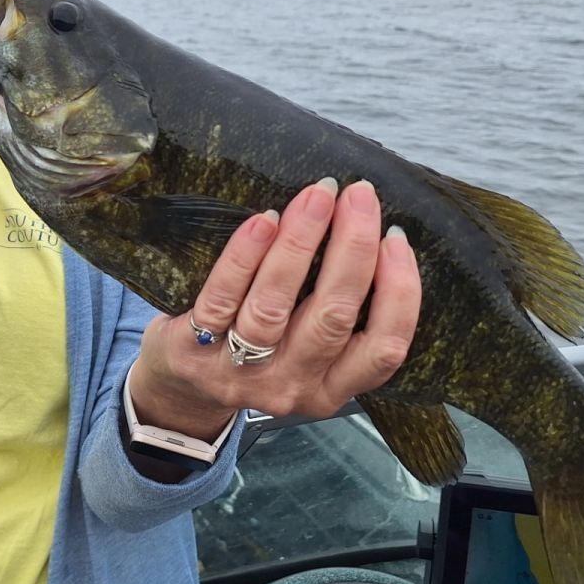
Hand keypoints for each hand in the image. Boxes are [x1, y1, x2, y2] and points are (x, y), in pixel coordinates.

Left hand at [128, 179, 420, 441]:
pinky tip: (263, 221)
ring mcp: (240, 371)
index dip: (399, 291)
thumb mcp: (307, 353)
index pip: (383, 349)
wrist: (183, 387)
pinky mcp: (195, 348)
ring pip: (275, 305)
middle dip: (353, 248)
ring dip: (300, 244)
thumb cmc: (259, 354)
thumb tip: (368, 231)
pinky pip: (222, 299)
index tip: (396, 237)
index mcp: (331, 388)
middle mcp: (291, 385)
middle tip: (359, 195)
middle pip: (333, 316)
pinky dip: (245, 257)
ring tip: (315, 199)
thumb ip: (338, 314)